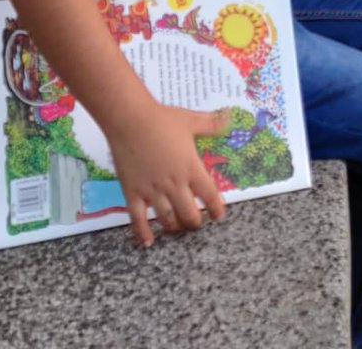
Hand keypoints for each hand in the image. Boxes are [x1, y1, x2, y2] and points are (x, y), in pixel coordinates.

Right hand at [107, 103, 228, 245]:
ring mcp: (152, 191)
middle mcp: (174, 184)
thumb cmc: (163, 119)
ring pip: (166, 219)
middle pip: (188, 213)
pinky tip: (148, 242)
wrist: (131, 121)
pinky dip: (143, 233)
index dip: (216, 208)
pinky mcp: (132, 193)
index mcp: (191, 168)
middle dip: (195, 222)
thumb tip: (230, 118)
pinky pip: (137, 219)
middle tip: (197, 224)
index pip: (209, 195)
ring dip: (174, 228)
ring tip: (178, 230)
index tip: (219, 216)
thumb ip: (212, 124)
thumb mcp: (192, 121)